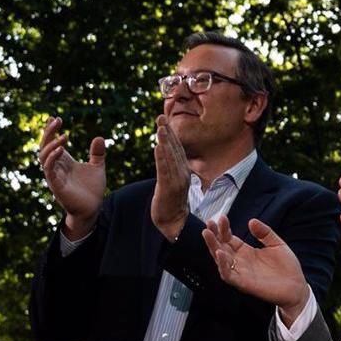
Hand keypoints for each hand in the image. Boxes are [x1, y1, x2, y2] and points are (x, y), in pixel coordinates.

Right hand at [37, 116, 105, 239]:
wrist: (92, 208)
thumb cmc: (91, 189)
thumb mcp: (97, 167)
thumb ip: (97, 153)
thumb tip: (99, 137)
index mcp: (64, 162)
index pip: (52, 144)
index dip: (51, 131)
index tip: (54, 118)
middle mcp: (56, 167)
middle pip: (45, 147)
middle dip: (49, 133)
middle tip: (56, 120)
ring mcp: (54, 176)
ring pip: (44, 157)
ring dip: (51, 145)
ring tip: (64, 135)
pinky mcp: (57, 186)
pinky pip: (49, 170)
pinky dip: (52, 159)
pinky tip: (61, 149)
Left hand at [150, 115, 190, 240]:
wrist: (174, 223)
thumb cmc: (170, 202)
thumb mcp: (172, 182)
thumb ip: (171, 168)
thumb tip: (166, 154)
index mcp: (182, 170)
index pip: (176, 148)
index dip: (170, 133)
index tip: (163, 119)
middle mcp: (182, 173)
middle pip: (174, 149)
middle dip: (167, 132)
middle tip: (161, 117)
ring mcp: (177, 181)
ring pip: (170, 157)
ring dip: (165, 141)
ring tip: (160, 127)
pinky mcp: (169, 189)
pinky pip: (165, 171)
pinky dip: (162, 158)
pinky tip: (158, 147)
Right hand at [202, 215, 310, 319]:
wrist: (297, 287)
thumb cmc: (287, 267)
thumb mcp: (277, 244)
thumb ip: (264, 233)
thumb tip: (251, 221)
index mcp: (246, 252)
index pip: (229, 238)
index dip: (224, 229)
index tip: (221, 217)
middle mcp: (240, 262)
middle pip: (221, 247)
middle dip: (213, 235)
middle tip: (209, 223)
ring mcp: (241, 272)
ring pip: (220, 260)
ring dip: (213, 247)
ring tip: (208, 234)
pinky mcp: (243, 283)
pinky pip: (228, 275)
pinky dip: (222, 265)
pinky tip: (220, 253)